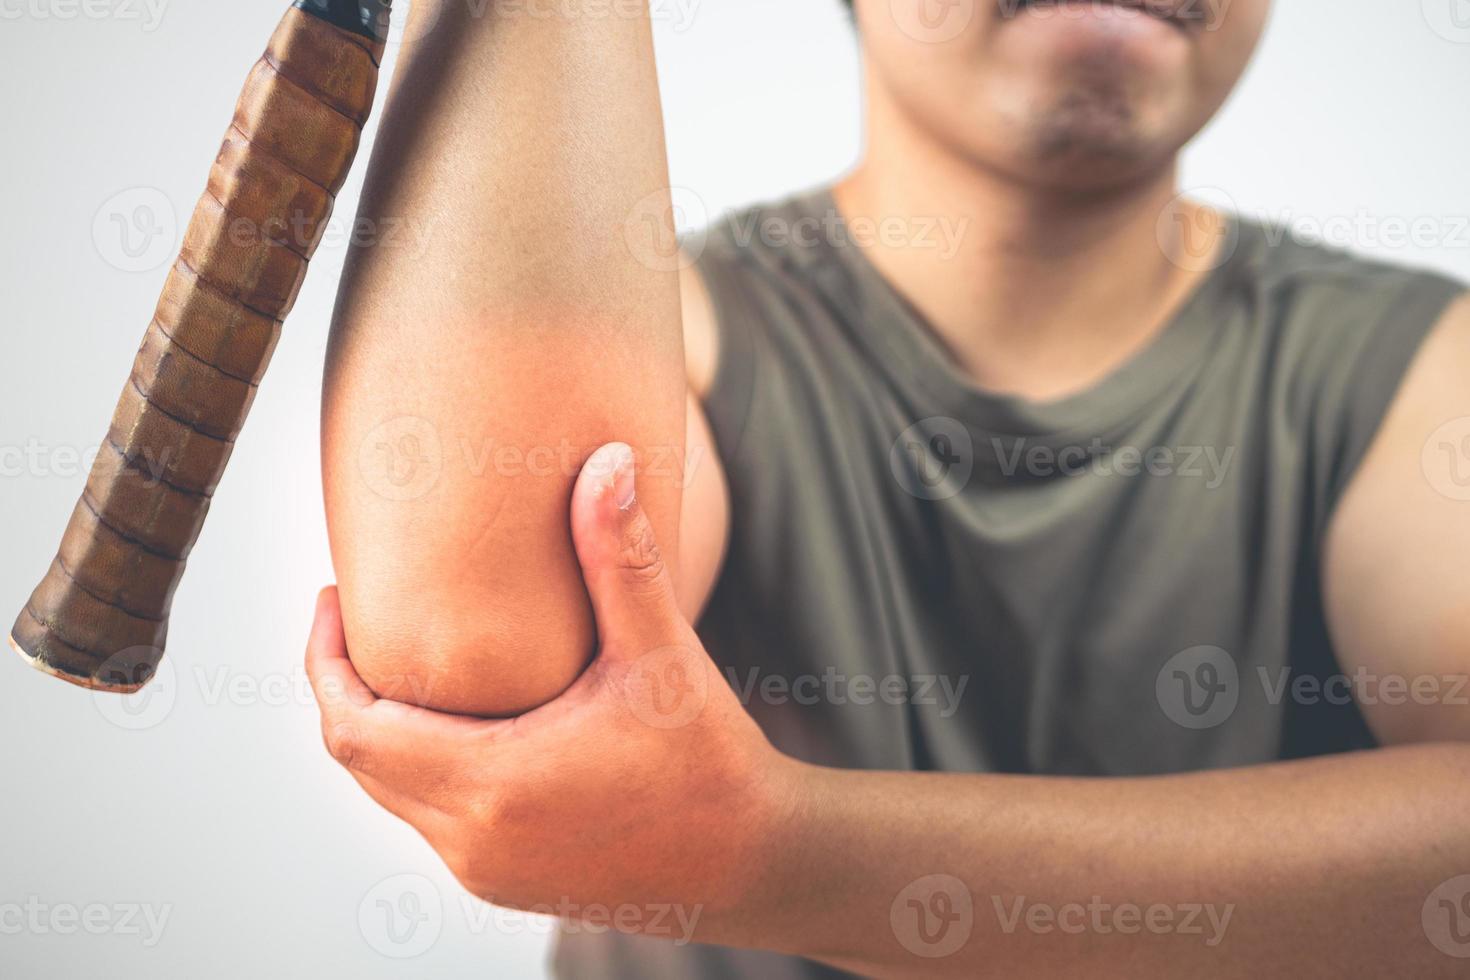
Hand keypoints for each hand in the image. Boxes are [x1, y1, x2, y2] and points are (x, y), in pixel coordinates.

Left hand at [306, 443, 800, 939]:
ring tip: (407, 660)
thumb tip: (608, 461)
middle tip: (360, 617)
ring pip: (391, 793)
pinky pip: (429, 818)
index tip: (333, 597)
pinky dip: (422, 765)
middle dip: (346, 685)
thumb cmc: (709, 760)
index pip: (352, 726)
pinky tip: (463, 719)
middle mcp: (472, 839)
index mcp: (492, 783)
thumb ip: (622, 558)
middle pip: (360, 759)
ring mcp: (485, 870)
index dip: (324, 660)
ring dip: (385, 728)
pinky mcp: (506, 881)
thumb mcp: (662, 656)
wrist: (751, 861)